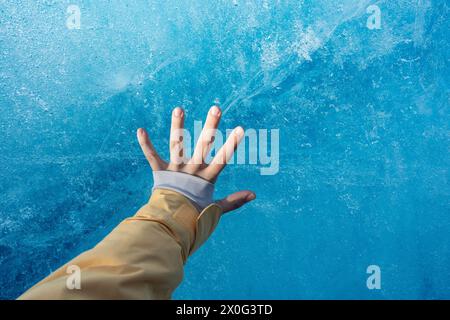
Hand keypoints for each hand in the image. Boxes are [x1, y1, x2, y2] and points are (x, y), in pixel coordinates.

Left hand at [137, 106, 255, 212]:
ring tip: (179, 109)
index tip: (240, 129)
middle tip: (216, 107)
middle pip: (204, 145)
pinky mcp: (160, 172)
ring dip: (178, 126)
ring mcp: (175, 170)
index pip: (223, 159)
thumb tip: (254, 194)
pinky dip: (146, 144)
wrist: (171, 224)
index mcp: (207, 178)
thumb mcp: (217, 209)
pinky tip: (140, 130)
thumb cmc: (196, 216)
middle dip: (211, 125)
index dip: (232, 144)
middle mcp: (192, 170)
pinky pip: (152, 156)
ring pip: (177, 144)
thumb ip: (234, 201)